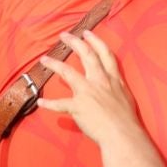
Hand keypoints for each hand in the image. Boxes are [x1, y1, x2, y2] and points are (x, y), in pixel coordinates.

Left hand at [35, 31, 141, 150]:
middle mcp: (99, 81)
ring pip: (67, 71)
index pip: (104, 53)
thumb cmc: (126, 119)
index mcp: (112, 78)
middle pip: (86, 55)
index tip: (86, 33)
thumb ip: (117, 87)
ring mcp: (87, 92)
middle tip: (64, 35)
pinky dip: (49, 103)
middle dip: (74, 42)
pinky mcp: (78, 106)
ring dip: (54, 64)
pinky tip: (40, 101)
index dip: (94, 41)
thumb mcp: (125, 97)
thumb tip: (115, 86)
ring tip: (44, 59)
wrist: (122, 134)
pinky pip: (59, 104)